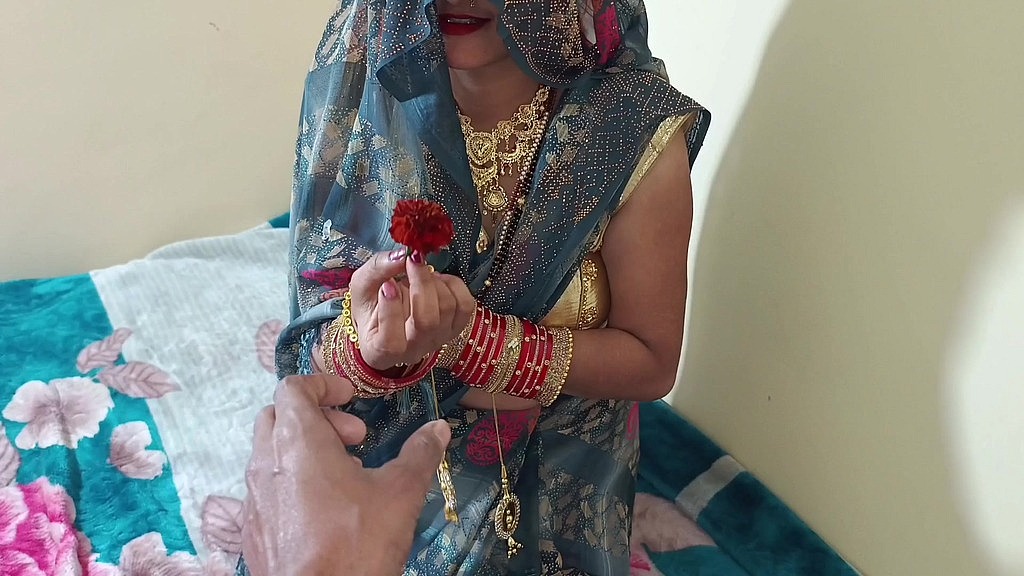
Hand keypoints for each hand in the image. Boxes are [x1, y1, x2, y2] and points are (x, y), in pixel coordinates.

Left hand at [241, 374, 451, 575]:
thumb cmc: (355, 542)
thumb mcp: (400, 494)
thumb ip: (419, 454)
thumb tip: (437, 428)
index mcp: (297, 442)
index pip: (293, 388)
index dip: (324, 385)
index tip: (353, 399)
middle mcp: (266, 462)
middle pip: (277, 416)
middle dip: (316, 417)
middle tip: (353, 439)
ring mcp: (254, 498)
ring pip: (269, 454)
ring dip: (304, 451)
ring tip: (345, 477)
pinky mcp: (253, 530)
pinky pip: (267, 490)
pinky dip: (292, 483)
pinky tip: (325, 511)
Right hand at [348, 249, 474, 370]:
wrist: (386, 317)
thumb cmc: (370, 306)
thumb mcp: (362, 286)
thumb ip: (377, 270)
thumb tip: (400, 255)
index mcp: (380, 350)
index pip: (391, 343)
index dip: (391, 312)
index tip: (387, 285)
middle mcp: (413, 351)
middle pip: (427, 321)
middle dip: (421, 284)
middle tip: (412, 261)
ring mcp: (437, 340)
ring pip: (447, 309)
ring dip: (434, 281)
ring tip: (419, 272)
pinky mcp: (455, 328)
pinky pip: (465, 305)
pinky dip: (453, 284)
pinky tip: (437, 279)